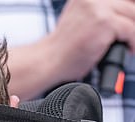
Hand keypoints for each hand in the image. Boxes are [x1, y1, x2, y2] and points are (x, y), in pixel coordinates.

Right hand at [7, 0, 134, 98]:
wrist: (48, 61)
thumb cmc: (63, 49)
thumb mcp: (82, 22)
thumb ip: (100, 14)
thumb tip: (125, 14)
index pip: (119, 0)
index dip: (127, 9)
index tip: (129, 19)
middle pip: (129, 6)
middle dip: (132, 21)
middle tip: (130, 36)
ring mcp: (98, 9)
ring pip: (132, 16)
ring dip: (133, 33)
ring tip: (129, 44)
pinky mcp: (105, 22)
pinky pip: (132, 30)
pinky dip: (132, 42)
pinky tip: (127, 50)